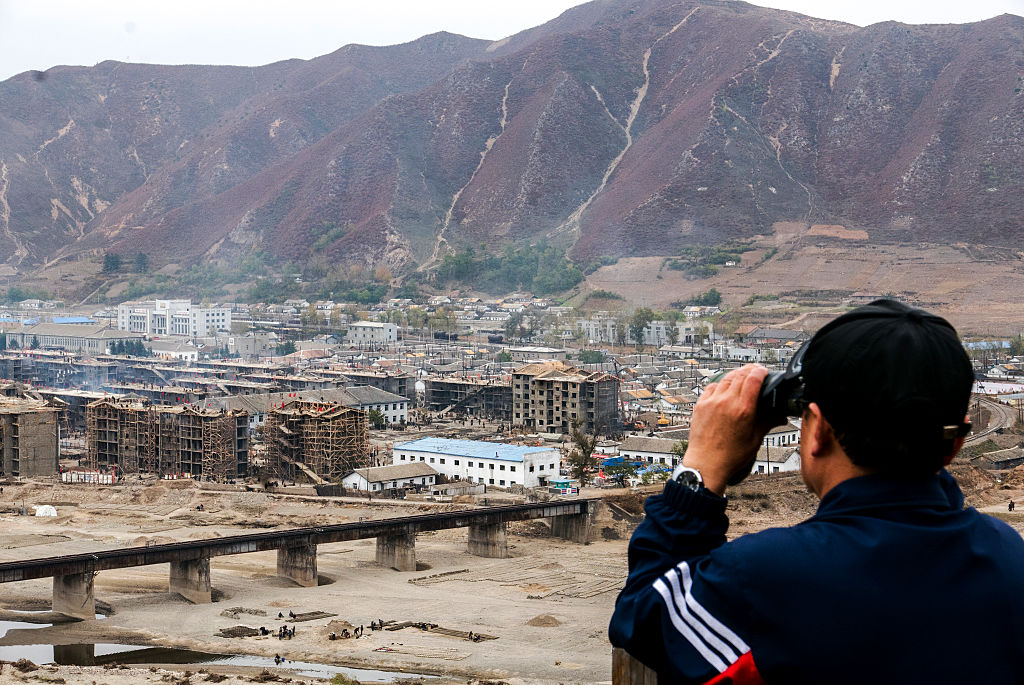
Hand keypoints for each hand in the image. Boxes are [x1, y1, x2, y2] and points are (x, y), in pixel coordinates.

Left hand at [683, 364, 770, 494]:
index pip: (753, 379)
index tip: (764, 371)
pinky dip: (720, 384)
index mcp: (743, 410)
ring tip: (741, 376)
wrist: (705, 464)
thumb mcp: (754, 439)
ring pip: (725, 378)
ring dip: (735, 375)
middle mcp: (726, 402)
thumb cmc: (730, 456)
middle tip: (755, 371)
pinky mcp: (700, 405)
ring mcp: (711, 402)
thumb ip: (768, 423)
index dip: (760, 371)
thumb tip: (781, 416)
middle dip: (749, 370)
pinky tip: (724, 388)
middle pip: (739, 375)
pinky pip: (711, 387)